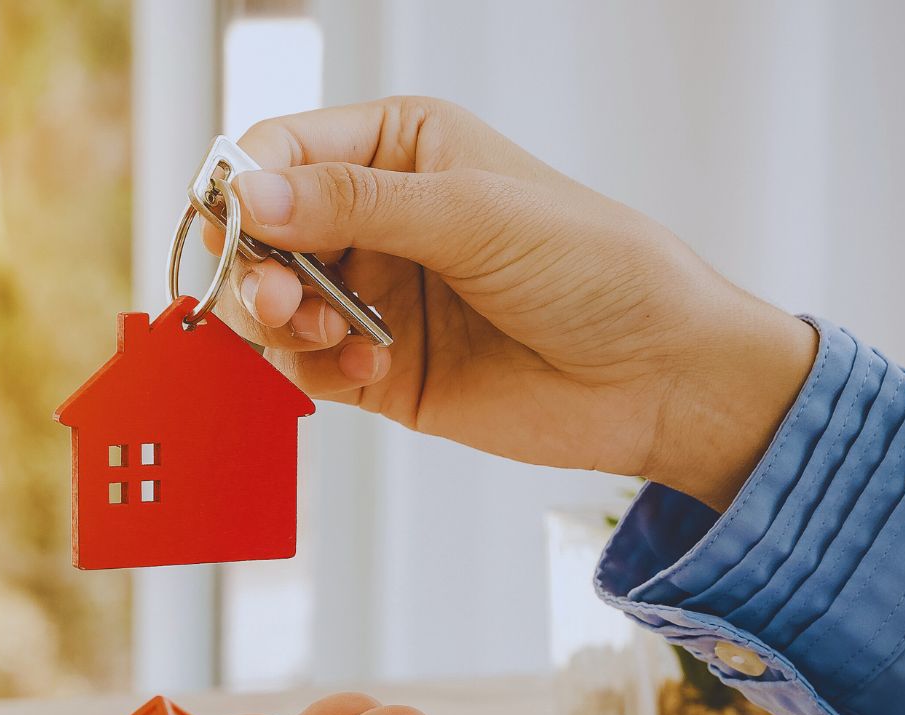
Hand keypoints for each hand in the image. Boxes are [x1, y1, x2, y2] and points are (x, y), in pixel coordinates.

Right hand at [206, 96, 817, 508]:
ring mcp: (372, 293)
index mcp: (400, 147)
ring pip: (267, 303)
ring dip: (277, 322)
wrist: (658, 376)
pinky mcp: (375, 368)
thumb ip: (357, 205)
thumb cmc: (598, 269)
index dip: (246, 186)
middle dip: (252, 265)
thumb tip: (252, 194)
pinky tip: (367, 368)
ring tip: (325, 334)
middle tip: (276, 300)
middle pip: (258, 231)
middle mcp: (376, 215)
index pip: (282, 149)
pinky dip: (314, 370)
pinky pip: (302, 367)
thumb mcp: (476, 215)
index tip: (245, 227)